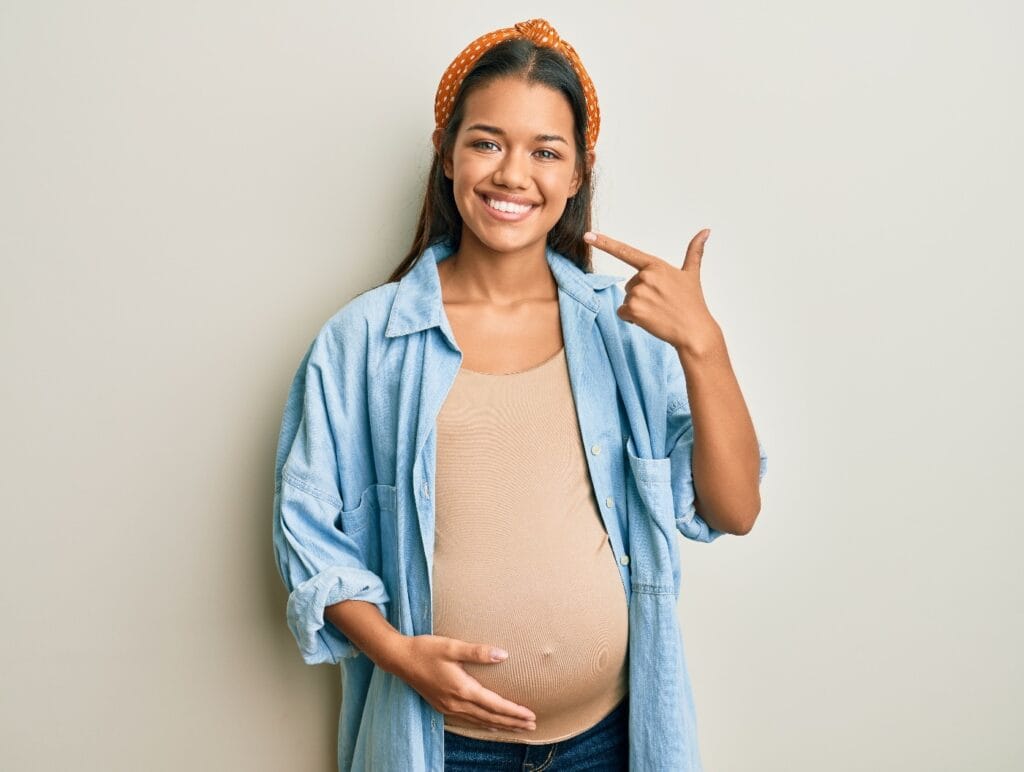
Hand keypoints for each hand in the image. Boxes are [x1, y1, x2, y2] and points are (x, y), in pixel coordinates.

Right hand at [389, 634, 536, 732]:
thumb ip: (478, 652)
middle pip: (490, 717)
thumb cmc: (425, 649)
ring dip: (501, 726)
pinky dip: (484, 724)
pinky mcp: (442, 705)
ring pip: (480, 721)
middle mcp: (457, 703)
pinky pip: (469, 720)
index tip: (530, 715)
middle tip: (532, 725)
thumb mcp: (452, 646)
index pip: (495, 705)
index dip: (514, 712)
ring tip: (517, 728)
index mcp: (462, 689)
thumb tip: (503, 655)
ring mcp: (448, 707)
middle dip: (512, 723)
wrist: (399, 658)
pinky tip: (490, 725)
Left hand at [584, 228, 722, 354]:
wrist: (694, 331)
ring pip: (627, 300)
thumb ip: (694, 251)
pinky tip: (650, 320)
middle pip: (630, 285)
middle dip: (642, 296)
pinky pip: (622, 313)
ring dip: (639, 308)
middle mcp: (645, 276)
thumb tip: (706, 231)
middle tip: (662, 303)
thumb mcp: (692, 274)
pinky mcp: (633, 309)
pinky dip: (633, 319)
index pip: (625, 252)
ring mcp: (639, 293)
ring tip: (659, 312)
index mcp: (656, 265)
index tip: (587, 235)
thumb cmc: (692, 303)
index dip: (604, 243)